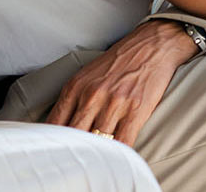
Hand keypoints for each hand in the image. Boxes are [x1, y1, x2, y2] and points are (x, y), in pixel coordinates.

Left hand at [45, 20, 200, 145]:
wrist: (152, 45)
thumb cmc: (119, 61)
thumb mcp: (87, 74)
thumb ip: (73, 99)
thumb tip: (59, 127)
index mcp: (76, 86)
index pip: (55, 124)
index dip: (53, 142)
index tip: (56, 150)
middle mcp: (92, 95)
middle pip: (74, 136)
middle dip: (73, 150)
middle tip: (75, 158)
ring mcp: (114, 104)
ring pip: (98, 142)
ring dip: (97, 154)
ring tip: (96, 160)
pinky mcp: (136, 111)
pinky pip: (123, 142)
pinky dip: (119, 154)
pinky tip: (116, 157)